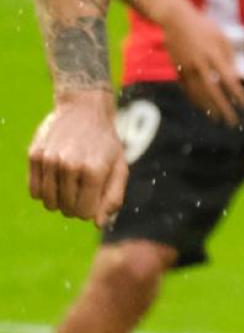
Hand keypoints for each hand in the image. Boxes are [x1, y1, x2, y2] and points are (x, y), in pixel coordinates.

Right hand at [28, 93, 127, 227]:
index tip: (93, 199)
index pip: (84, 213)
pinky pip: (34, 192)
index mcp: (93, 171)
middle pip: (66, 209)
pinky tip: (56, 179)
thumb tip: (98, 223)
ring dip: (59, 200)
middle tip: (83, 188)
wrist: (84, 109)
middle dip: (75, 205)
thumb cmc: (106, 142)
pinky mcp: (34, 156)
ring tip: (70, 184)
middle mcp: (69, 166)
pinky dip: (44, 192)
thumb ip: (112, 197)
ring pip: (48, 203)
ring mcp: (49, 161)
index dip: (89, 211)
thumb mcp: (119, 167)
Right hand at [159, 0, 243, 125]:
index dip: (237, 95)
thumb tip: (236, 77)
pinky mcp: (177, 69)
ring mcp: (186, 68)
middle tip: (232, 122)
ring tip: (218, 119)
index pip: (228, 80)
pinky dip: (196, 100)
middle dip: (223, 108)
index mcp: (213, 55)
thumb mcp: (221, 37)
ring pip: (198, 93)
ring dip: (209, 108)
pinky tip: (203, 108)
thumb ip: (229, 57)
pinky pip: (187, 89)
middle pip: (212, 91)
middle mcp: (200, 64)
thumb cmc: (203, 27)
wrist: (175, 19)